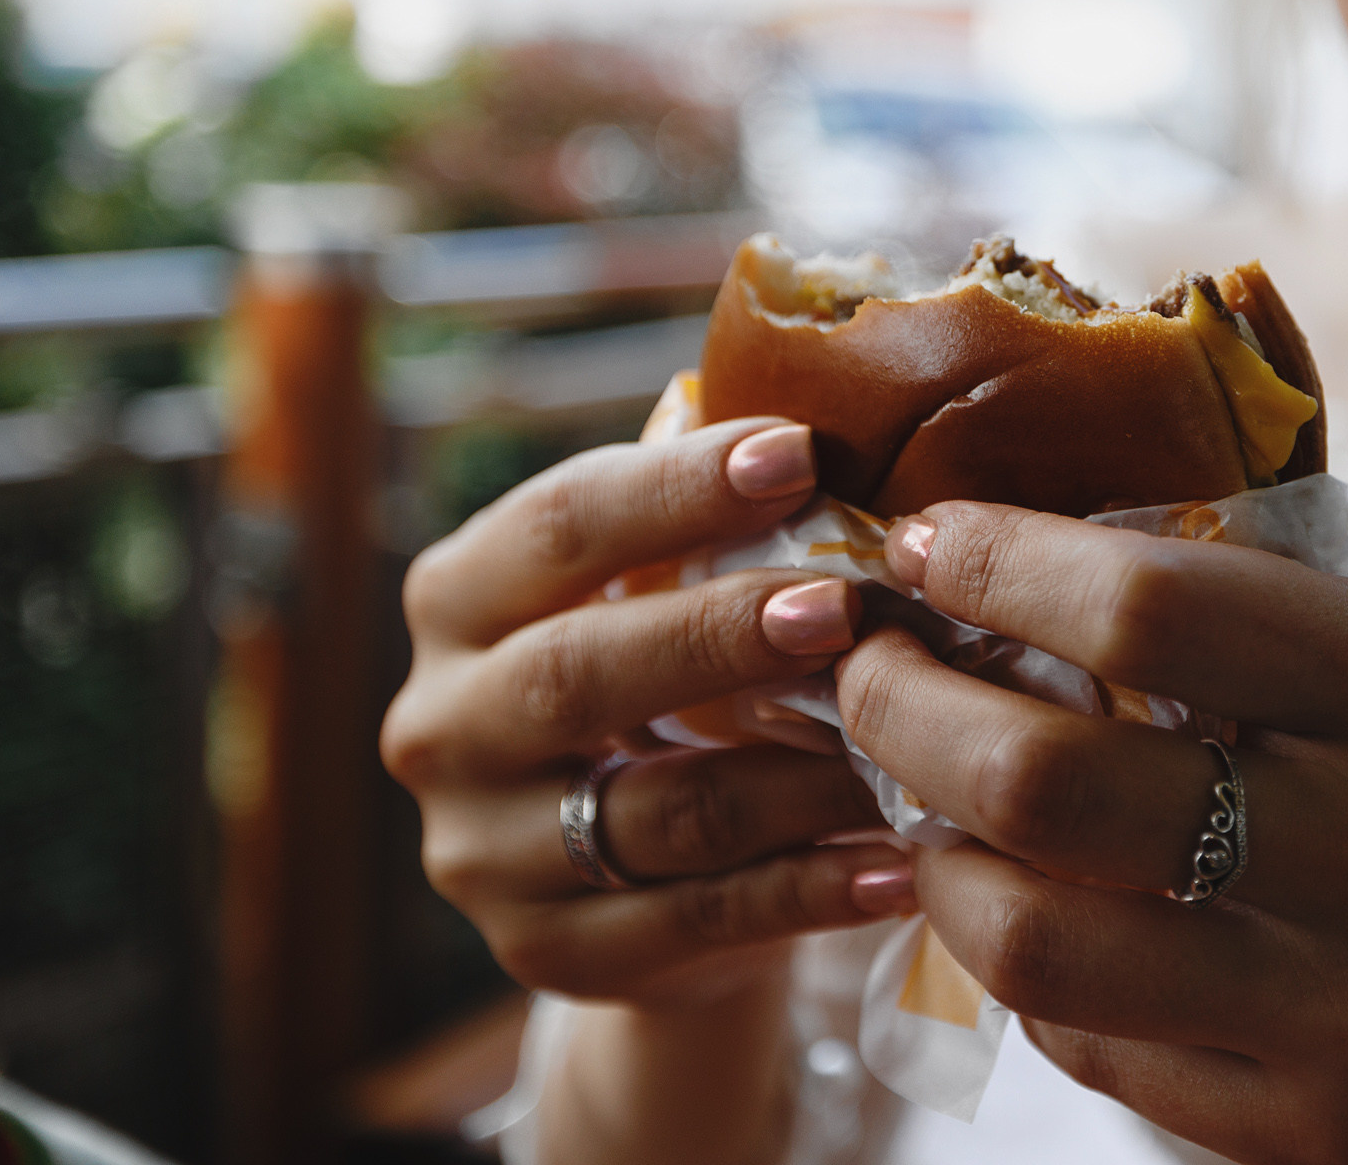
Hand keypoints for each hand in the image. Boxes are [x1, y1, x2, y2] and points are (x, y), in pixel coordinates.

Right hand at [381, 417, 916, 1010]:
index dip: (675, 488)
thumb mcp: (647, 584)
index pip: (556, 526)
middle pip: (579, 672)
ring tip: (907, 737)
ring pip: (655, 811)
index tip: (799, 451)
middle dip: (718, 633)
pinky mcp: (546, 955)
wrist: (622, 876)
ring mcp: (482, 854)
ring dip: (795, 773)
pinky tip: (903, 863)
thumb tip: (822, 390)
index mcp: (457, 599)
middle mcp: (440, 725)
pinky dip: (811, 889)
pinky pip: (699, 921)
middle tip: (845, 604)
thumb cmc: (658, 679)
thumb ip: (698, 504)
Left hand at [835, 504, 1347, 1164]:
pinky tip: (1025, 910)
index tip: (928, 537)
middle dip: (903, 705)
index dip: (1001, 557)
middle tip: (865, 667)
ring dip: (934, 855)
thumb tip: (1130, 507)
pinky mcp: (1304, 1139)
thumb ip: (1336, 572)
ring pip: (1036, 936)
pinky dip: (1021, 972)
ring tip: (924, 799)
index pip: (1156, 598)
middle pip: (1053, 772)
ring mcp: (1335, 1015)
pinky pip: (1089, 1053)